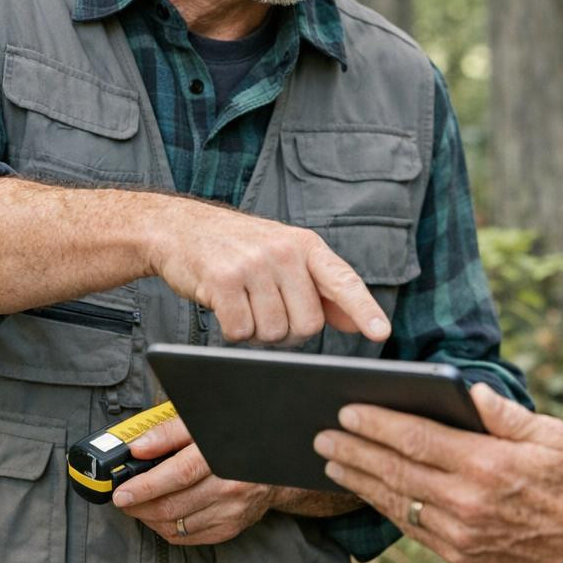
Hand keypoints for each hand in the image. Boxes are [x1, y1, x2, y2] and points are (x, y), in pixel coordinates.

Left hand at [113, 416, 274, 544]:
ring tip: (140, 505)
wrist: (271, 464)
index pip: (179, 474)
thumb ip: (168, 433)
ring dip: (149, 518)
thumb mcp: (202, 425)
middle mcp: (230, 485)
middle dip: (140, 505)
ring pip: (176, 525)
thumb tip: (138, 448)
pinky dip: (166, 528)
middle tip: (124, 498)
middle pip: (173, 505)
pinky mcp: (230, 528)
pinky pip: (187, 537)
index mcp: (221, 455)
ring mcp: (231, 511)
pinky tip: (160, 515)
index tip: (123, 492)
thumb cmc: (233, 440)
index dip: (146, 485)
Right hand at [149, 198, 389, 344]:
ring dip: (257, 331)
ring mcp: (253, 265)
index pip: (342, 281)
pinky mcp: (223, 281)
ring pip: (274, 334)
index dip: (363, 310)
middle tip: (266, 309)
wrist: (180, 228)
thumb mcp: (285, 257)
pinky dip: (233, 331)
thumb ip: (320, 289)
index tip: (381, 333)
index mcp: (306, 245)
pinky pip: (241, 332)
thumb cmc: (238, 248)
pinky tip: (225, 306)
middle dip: (288, 330)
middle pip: (307, 325)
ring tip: (243, 302)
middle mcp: (284, 252)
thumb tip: (353, 321)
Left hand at [313, 383, 562, 562]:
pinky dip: (387, 509)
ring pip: (399, 503)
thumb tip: (465, 389)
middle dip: (355, 452)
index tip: (347, 410)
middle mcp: (469, 502)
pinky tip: (369, 493)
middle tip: (322, 436)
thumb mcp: (549, 433)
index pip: (417, 439)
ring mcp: (463, 534)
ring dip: (361, 482)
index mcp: (488, 465)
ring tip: (332, 463)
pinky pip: (414, 529)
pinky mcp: (464, 555)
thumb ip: (502, 412)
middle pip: (397, 472)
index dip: (377, 424)